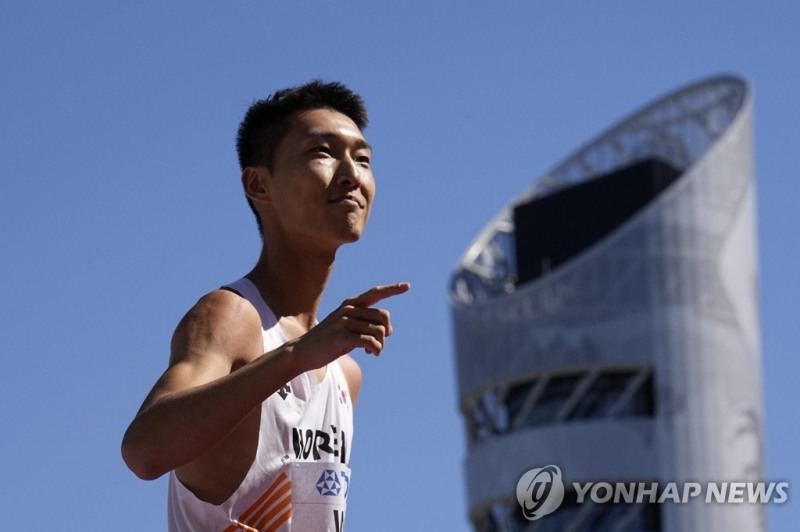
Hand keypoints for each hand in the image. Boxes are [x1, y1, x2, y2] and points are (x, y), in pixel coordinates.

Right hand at [290, 282, 409, 370]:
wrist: (303, 351)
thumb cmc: (328, 340)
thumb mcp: (347, 328)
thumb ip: (367, 325)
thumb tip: (391, 330)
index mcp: (350, 304)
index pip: (375, 293)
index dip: (392, 289)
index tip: (407, 286)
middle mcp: (349, 309)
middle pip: (383, 315)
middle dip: (386, 331)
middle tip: (380, 343)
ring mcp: (345, 322)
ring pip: (379, 331)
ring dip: (381, 345)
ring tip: (374, 352)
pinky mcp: (343, 337)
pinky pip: (371, 342)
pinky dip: (376, 349)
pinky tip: (372, 354)